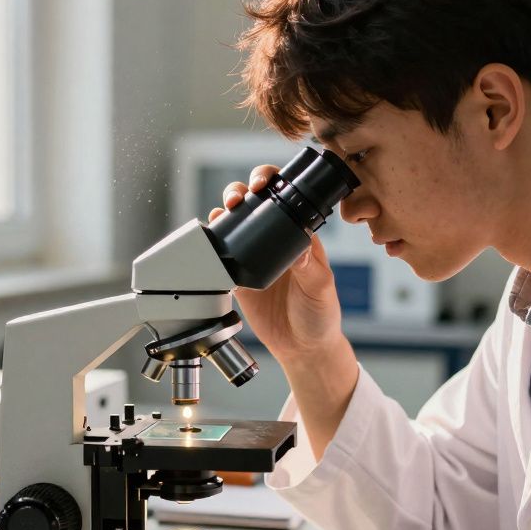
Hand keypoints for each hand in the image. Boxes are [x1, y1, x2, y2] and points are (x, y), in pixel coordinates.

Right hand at [210, 166, 344, 363]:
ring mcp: (254, 257)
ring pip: (234, 223)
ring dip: (224, 213)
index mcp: (299, 236)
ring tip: (220, 214)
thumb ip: (311, 268)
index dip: (271, 182)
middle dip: (241, 191)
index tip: (262, 182)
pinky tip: (210, 240)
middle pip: (253, 203)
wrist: (301, 348)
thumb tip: (300, 244)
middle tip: (238, 198)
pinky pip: (221, 254)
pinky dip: (212, 244)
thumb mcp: (320, 288)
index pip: (285, 198)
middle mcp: (275, 241)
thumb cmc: (320, 315)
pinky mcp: (238, 276)